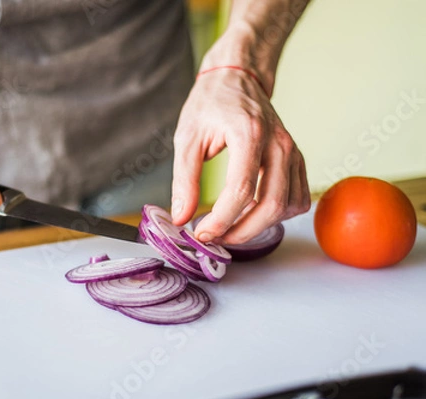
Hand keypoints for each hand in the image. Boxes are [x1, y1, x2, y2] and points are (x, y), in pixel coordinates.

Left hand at [171, 67, 310, 243]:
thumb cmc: (211, 103)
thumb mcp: (187, 137)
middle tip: (215, 238)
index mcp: (249, 134)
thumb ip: (184, 179)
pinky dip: (278, 215)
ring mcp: (292, 151)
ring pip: (288, 206)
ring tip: (230, 228)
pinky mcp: (297, 159)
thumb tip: (181, 216)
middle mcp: (279, 144)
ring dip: (259, 227)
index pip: (241, 192)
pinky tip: (253, 214)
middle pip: (271, 205)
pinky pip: (298, 198)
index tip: (201, 233)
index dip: (221, 221)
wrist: (238, 78)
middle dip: (241, 232)